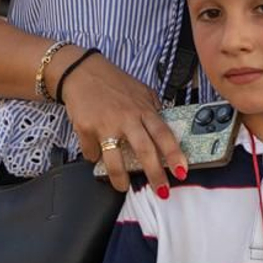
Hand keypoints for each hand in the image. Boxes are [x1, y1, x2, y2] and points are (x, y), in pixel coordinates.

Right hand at [62, 52, 186, 194]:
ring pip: (115, 160)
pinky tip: (96, 156)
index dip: (174, 154)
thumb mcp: (141, 90)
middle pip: (144, 151)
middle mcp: (127, 118)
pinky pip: (91, 152)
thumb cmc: (112, 82)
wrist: (81, 71)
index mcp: (143, 109)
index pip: (164, 135)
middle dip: (155, 175)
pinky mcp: (85, 128)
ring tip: (123, 186)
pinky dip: (94, 157)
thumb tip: (166, 124)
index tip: (182, 171)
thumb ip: (153, 108)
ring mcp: (105, 124)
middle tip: (161, 191)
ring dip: (120, 178)